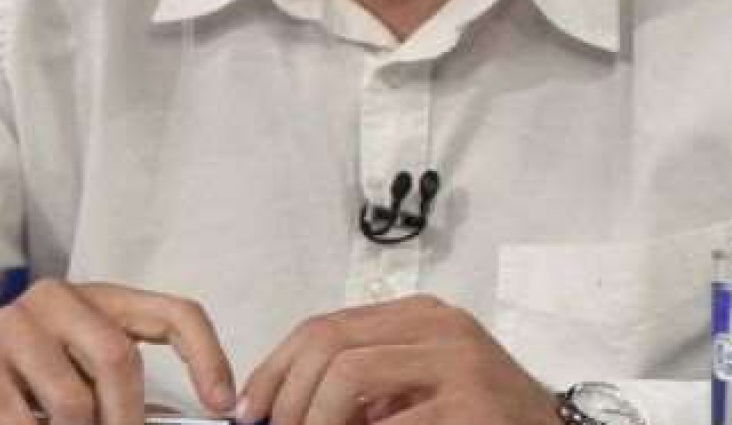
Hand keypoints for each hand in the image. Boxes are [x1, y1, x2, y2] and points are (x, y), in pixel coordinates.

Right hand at [0, 280, 236, 424]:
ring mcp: (10, 326)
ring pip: (72, 401)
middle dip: (128, 419)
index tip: (222, 405)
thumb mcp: (80, 376)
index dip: (207, 356)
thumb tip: (184, 421)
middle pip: (119, 359)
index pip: (173, 312)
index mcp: (97, 299)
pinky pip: (22, 421)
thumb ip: (121, 387)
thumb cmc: (25, 385)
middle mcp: (55, 299)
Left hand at [239, 295, 555, 424]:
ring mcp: (460, 361)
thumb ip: (362, 387)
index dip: (275, 370)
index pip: (324, 327)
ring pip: (349, 374)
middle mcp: (439, 326)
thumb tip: (280, 408)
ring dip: (315, 419)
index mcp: (419, 316)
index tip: (250, 410)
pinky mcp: (473, 404)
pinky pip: (393, 423)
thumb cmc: (482, 420)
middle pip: (328, 343)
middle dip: (288, 398)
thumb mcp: (417, 390)